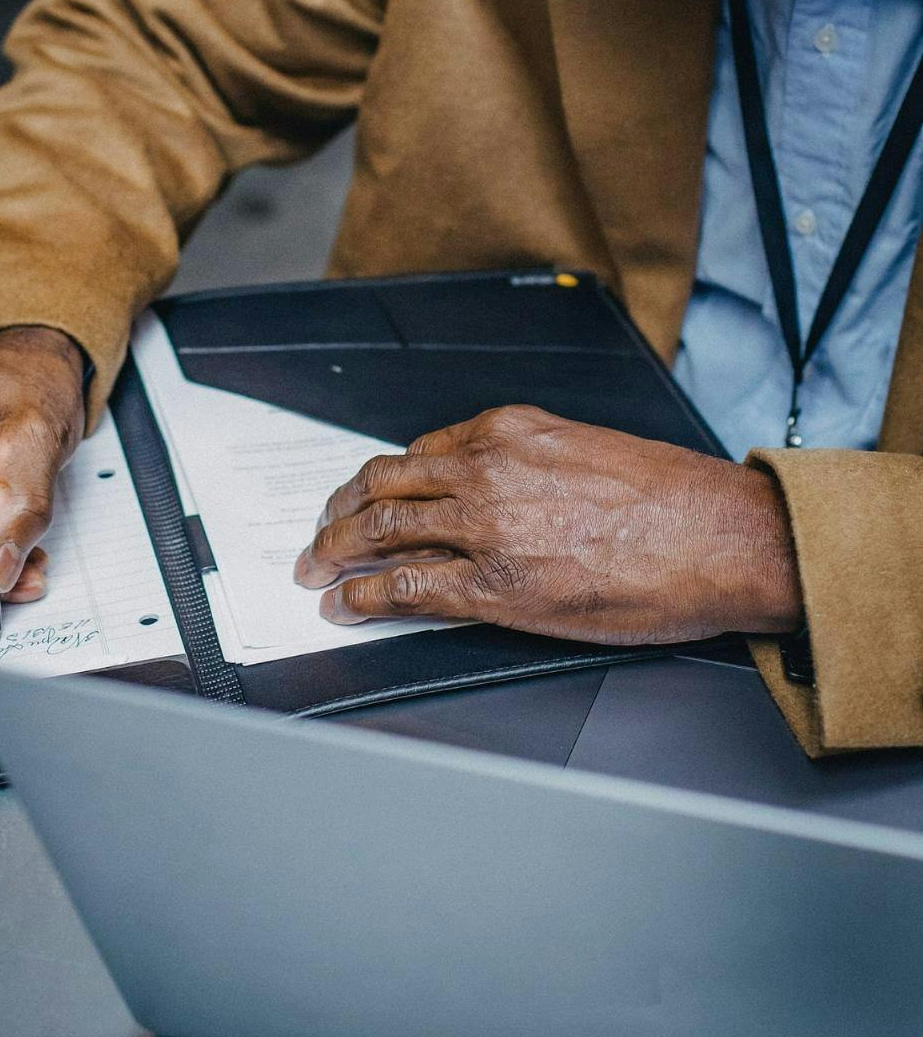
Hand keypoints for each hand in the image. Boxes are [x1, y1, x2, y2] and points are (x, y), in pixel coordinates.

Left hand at [292, 405, 801, 645]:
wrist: (721, 538)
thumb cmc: (675, 500)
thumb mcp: (589, 449)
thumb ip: (530, 462)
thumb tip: (499, 490)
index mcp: (509, 430)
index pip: (419, 450)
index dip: (383, 480)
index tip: (368, 495)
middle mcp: (486, 468)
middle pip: (383, 483)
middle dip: (340, 510)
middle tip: (321, 530)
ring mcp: (485, 527)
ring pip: (380, 529)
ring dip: (335, 549)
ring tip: (316, 569)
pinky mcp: (494, 587)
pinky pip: (405, 587)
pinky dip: (362, 596)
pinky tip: (346, 605)